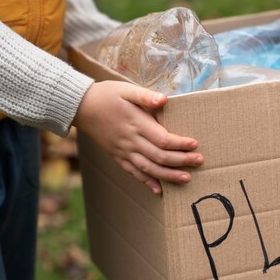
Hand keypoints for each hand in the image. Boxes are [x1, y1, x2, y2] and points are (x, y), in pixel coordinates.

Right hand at [73, 81, 202, 194]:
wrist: (80, 107)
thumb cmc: (106, 95)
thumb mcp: (126, 89)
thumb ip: (146, 95)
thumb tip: (164, 99)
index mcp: (136, 124)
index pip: (163, 139)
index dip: (180, 144)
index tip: (195, 144)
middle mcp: (130, 141)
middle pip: (159, 157)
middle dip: (181, 161)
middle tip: (199, 161)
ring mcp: (123, 151)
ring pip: (149, 169)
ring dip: (168, 176)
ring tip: (186, 179)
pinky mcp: (117, 157)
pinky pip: (133, 173)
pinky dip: (147, 182)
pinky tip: (159, 190)